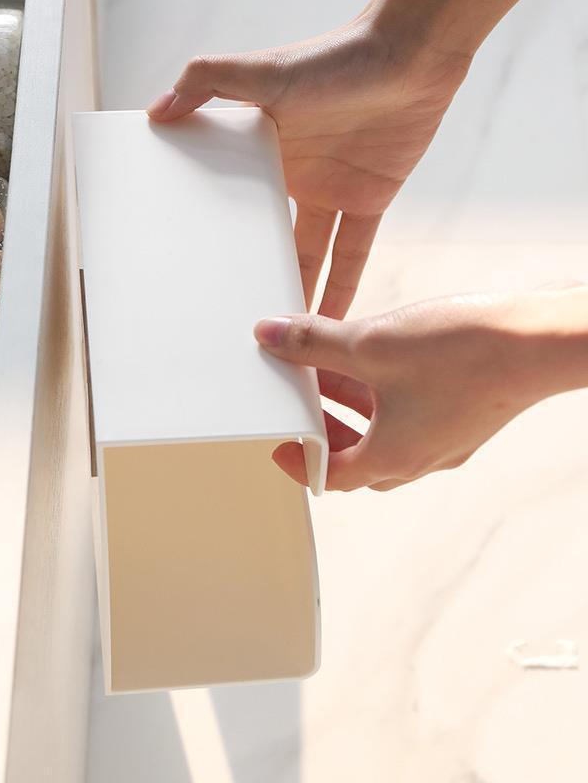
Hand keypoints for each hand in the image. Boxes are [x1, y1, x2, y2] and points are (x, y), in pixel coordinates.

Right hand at [148, 17, 471, 315]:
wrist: (412, 55)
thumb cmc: (337, 58)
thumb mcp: (262, 72)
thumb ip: (206, 82)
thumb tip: (157, 109)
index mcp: (265, 153)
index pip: (233, 203)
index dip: (217, 235)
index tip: (196, 269)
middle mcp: (294, 176)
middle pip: (267, 237)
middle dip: (252, 272)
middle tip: (234, 315)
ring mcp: (332, 192)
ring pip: (308, 255)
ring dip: (296, 290)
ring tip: (279, 330)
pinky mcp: (369, 202)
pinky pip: (353, 253)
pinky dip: (344, 285)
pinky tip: (332, 319)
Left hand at [253, 286, 587, 490]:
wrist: (539, 340)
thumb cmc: (463, 354)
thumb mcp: (369, 345)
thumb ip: (313, 342)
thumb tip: (271, 335)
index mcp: (391, 457)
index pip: (330, 475)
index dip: (298, 460)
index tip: (281, 443)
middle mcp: (420, 458)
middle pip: (356, 457)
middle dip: (324, 429)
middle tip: (301, 402)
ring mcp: (446, 439)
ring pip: (384, 434)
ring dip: (353, 409)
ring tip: (328, 372)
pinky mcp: (463, 415)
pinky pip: (411, 416)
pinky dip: (384, 397)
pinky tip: (378, 361)